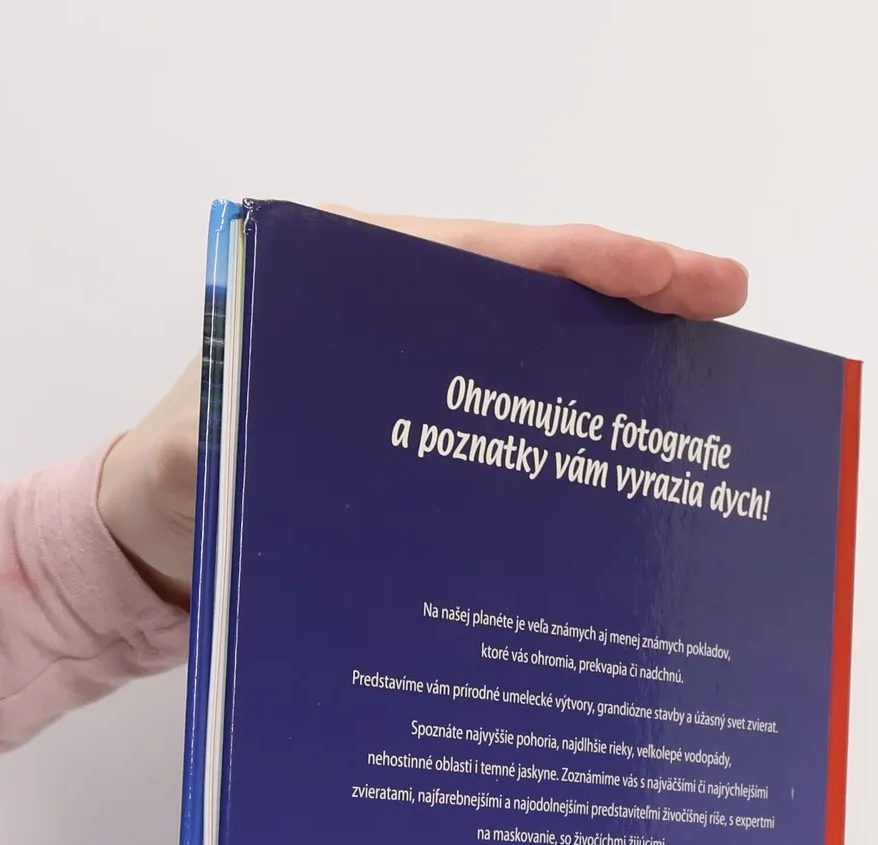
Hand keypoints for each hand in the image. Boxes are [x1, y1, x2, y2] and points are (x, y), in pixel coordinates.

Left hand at [97, 211, 748, 601]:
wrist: (153, 553)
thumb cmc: (170, 490)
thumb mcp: (187, 462)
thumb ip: (216, 443)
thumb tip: (245, 434)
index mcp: (342, 291)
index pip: (485, 257)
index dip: (592, 263)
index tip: (682, 277)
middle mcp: (389, 325)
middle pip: (529, 299)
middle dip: (630, 301)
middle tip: (724, 306)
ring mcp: (412, 389)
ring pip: (530, 365)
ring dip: (611, 375)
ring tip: (699, 396)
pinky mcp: (422, 450)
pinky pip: (509, 432)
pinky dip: (568, 441)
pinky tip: (624, 475)